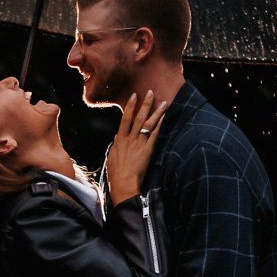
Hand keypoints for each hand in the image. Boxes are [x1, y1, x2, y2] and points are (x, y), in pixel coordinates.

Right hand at [106, 91, 166, 205]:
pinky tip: (164, 118)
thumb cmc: (115, 174)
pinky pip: (154, 135)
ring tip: (163, 103)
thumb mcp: (111, 157)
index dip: (130, 107)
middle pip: (138, 118)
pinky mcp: (147, 151)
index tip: (134, 96)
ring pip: (148, 124)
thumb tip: (117, 136)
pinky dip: (159, 126)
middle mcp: (129, 139)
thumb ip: (115, 145)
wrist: (123, 184)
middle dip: (145, 104)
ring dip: (156, 112)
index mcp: (120, 140)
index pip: (125, 119)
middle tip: (150, 92)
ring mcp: (139, 144)